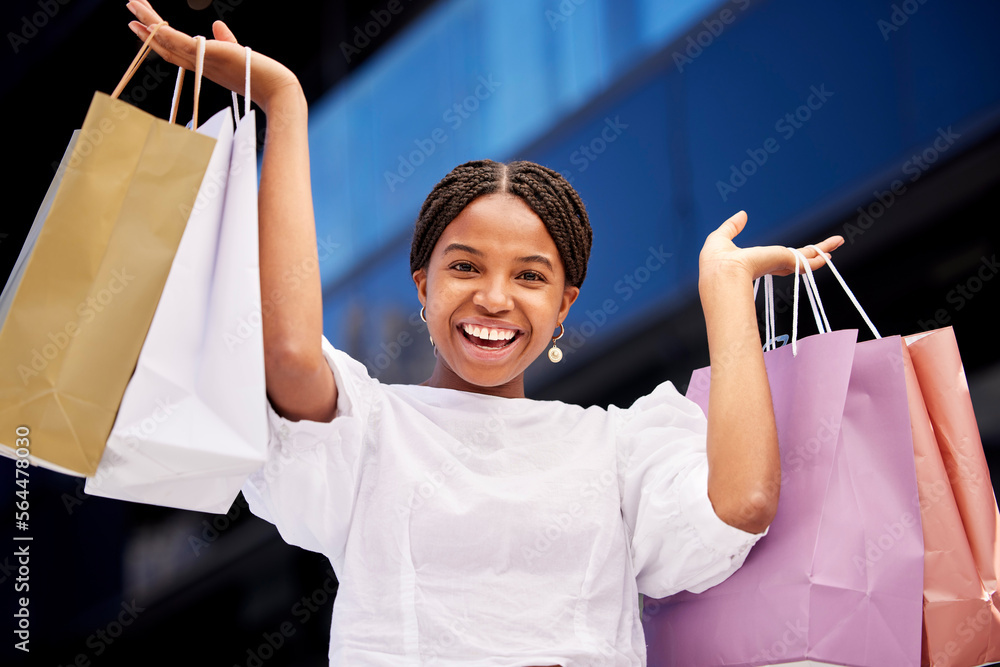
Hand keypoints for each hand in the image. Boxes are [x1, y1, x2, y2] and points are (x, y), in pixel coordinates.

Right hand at [125, 0, 300, 112]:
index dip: (156, 38)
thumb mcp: (236, 52)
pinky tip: (151, 22)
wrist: (275, 88)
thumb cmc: (260, 74)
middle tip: (130, 9)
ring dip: (148, 23)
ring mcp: (202, 61)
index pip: (174, 50)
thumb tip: (217, 25)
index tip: (140, 25)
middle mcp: (199, 65)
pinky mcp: (209, 55)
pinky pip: (179, 42)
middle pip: (165, 45)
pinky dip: (163, 33)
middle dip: (146, 28)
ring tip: (133, 4)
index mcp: (203, 64)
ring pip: (167, 40)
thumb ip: (226, 40)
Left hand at [699, 210, 843, 283]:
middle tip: (828, 251)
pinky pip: (807, 260)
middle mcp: (771, 266)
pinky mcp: (786, 262)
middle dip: (812, 254)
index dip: (789, 256)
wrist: (724, 272)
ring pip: (806, 258)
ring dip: (822, 250)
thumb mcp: (721, 238)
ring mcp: (780, 265)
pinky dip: (819, 256)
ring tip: (838, 243)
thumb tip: (743, 215)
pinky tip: (831, 253)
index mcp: (757, 262)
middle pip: (797, 260)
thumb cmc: (716, 260)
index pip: (777, 259)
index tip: (800, 252)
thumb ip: (732, 227)